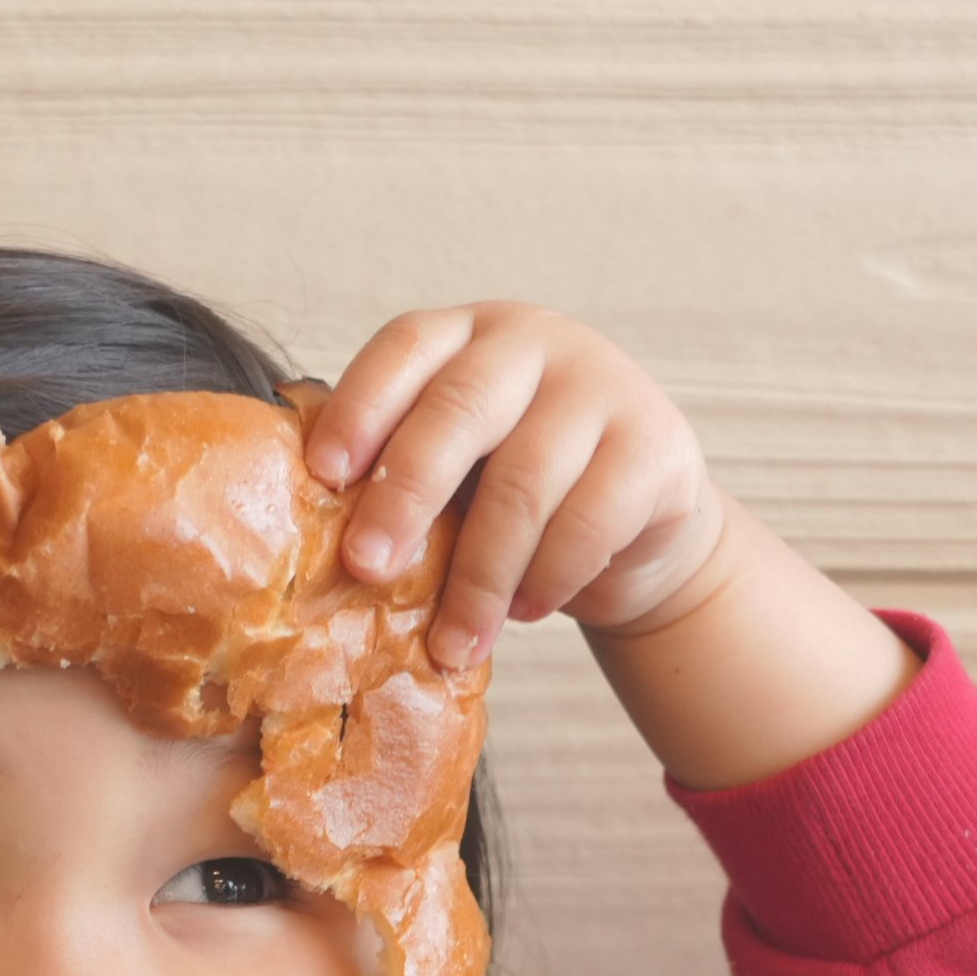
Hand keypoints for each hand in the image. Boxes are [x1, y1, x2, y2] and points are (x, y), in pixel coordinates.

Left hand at [307, 303, 729, 672]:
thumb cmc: (517, 494)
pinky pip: (590, 521)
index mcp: (465, 334)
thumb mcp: (458, 469)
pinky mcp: (656, 444)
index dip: (361, 407)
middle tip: (367, 569)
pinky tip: (524, 612)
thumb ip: (403, 476)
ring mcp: (601, 384)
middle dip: (404, 494)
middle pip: (459, 409)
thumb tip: (320, 547)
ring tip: (452, 641)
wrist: (640, 520)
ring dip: (479, 576)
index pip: (405, 346)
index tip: (323, 475)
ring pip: (524, 482)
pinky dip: (547, 578)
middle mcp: (533, 341)